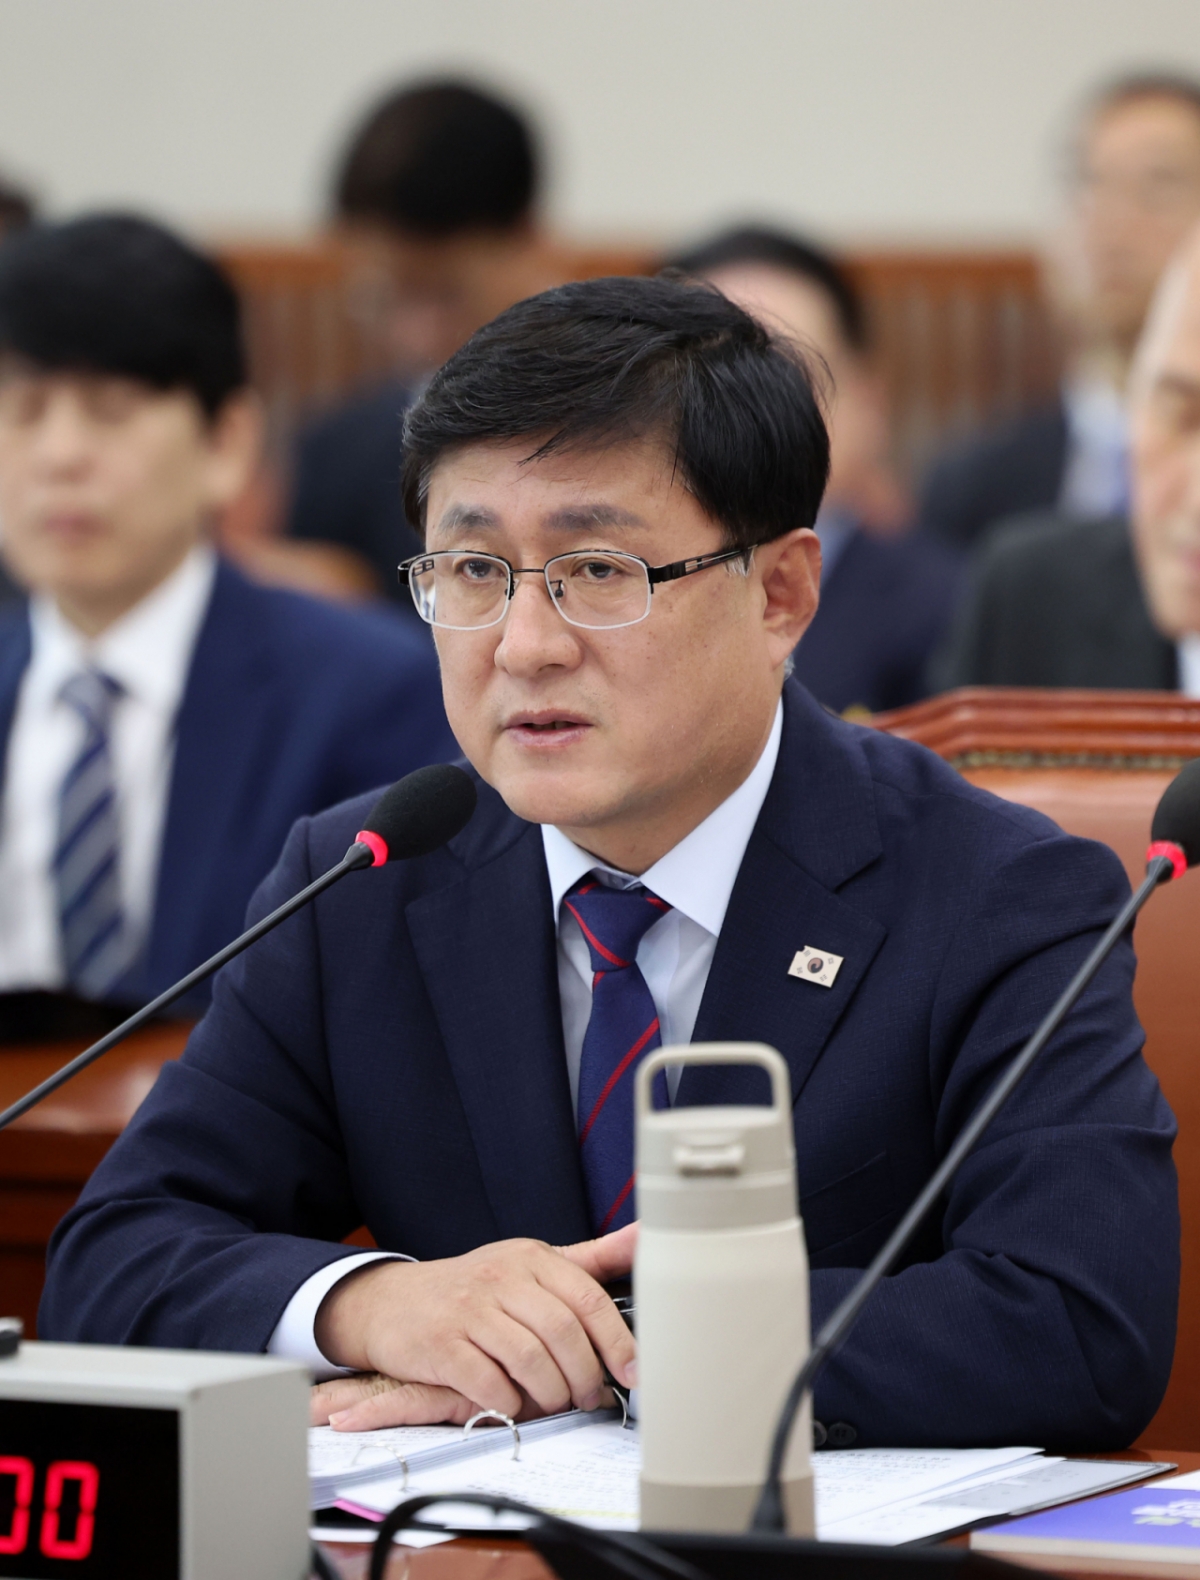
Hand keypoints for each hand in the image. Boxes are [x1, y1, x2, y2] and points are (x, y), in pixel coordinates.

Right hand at [313, 1223, 636, 1430]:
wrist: (393, 1302)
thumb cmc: (476, 1288)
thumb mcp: (530, 1264)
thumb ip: (590, 1258)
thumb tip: (646, 1235)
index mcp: (531, 1257)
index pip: (587, 1298)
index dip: (617, 1341)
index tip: (633, 1373)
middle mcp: (501, 1276)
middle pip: (562, 1333)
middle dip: (585, 1376)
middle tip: (591, 1398)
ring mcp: (469, 1310)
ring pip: (530, 1361)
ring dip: (552, 1394)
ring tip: (557, 1404)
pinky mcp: (441, 1345)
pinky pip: (490, 1384)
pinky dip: (510, 1404)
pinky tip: (513, 1405)